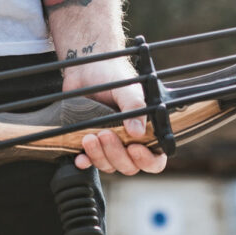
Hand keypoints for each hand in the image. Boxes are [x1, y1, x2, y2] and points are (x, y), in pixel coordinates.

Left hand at [63, 58, 167, 175]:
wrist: (86, 68)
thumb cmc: (112, 76)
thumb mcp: (127, 89)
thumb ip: (135, 107)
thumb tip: (137, 132)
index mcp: (145, 130)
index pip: (155, 159)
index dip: (146, 160)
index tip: (134, 148)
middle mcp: (128, 141)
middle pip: (128, 165)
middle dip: (116, 153)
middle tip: (105, 134)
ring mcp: (109, 144)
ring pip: (108, 165)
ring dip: (99, 155)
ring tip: (89, 137)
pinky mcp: (89, 142)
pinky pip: (88, 161)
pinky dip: (85, 161)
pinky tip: (80, 157)